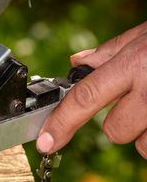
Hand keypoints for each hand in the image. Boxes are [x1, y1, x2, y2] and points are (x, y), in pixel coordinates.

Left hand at [36, 21, 146, 157]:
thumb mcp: (145, 35)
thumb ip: (110, 51)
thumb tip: (76, 62)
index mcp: (134, 63)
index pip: (85, 97)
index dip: (61, 123)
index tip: (45, 142)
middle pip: (113, 131)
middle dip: (122, 121)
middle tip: (143, 100)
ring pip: (142, 145)